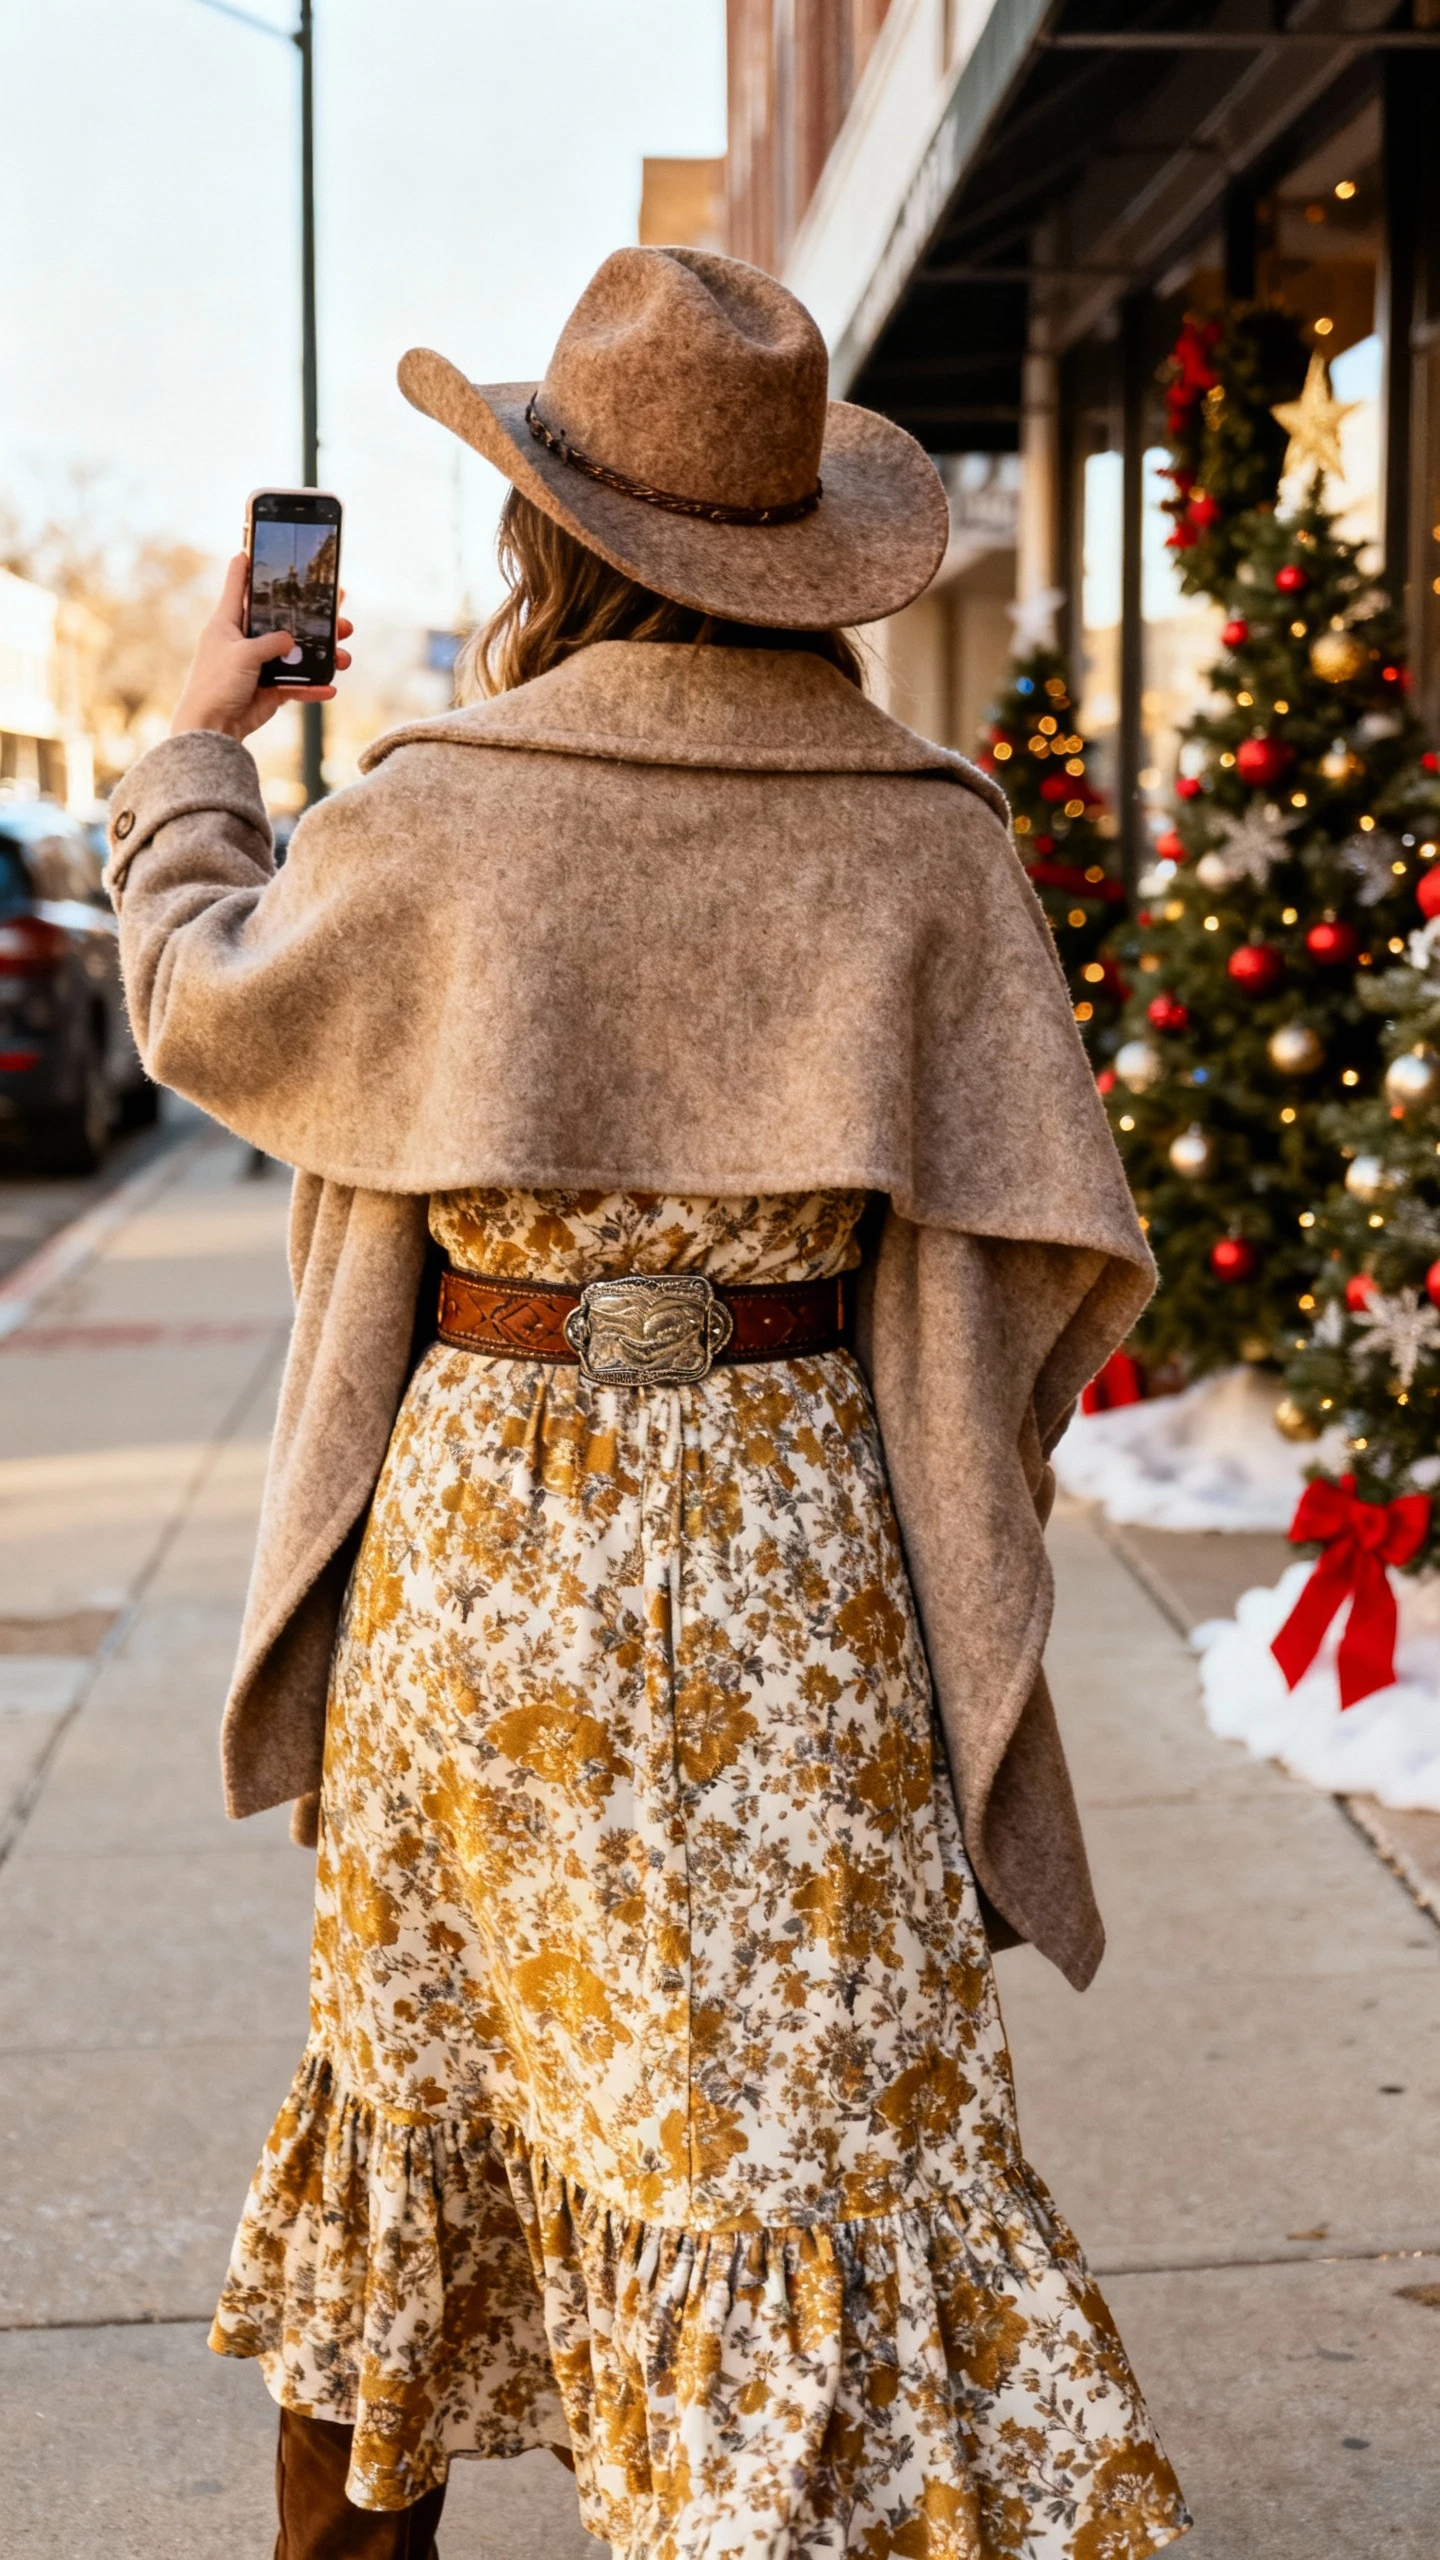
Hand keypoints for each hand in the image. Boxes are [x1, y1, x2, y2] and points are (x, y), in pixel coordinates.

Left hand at [170, 553, 353, 740]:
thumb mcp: (243, 654)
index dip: (246, 565)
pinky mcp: (268, 690)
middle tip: (337, 607)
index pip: (238, 584)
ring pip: (296, 653)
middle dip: (310, 615)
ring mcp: (258, 666)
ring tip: (343, 654)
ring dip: (321, 654)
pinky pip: (296, 685)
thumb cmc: (215, 685)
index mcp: (228, 622)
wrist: (212, 729)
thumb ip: (271, 642)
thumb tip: (291, 640)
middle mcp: (244, 640)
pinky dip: (313, 687)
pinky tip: (330, 688)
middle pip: (281, 619)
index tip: (254, 547)